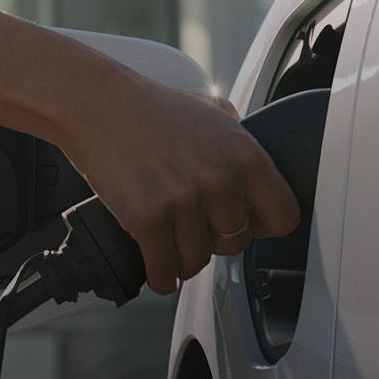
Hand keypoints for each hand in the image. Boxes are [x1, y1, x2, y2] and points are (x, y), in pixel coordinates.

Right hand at [54, 70, 301, 295]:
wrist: (96, 103)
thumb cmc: (148, 107)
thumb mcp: (211, 112)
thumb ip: (238, 143)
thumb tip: (255, 170)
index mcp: (245, 154)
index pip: (283, 217)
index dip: (261, 225)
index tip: (243, 224)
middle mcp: (220, 178)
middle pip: (236, 245)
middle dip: (213, 239)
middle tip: (192, 225)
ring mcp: (184, 200)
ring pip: (197, 262)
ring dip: (182, 259)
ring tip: (169, 242)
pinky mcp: (148, 218)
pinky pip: (165, 272)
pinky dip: (159, 276)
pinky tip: (155, 266)